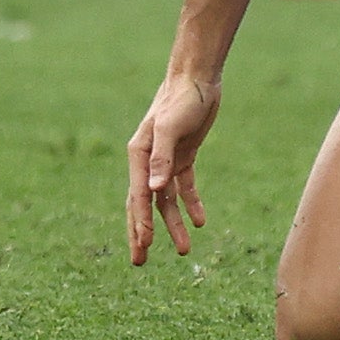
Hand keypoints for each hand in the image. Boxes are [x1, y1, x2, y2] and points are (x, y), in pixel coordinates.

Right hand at [125, 71, 221, 264]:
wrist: (198, 77)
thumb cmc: (182, 98)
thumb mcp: (171, 127)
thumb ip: (161, 158)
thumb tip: (153, 190)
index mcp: (139, 154)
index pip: (139, 195)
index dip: (141, 222)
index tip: (145, 246)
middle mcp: (149, 160)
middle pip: (143, 204)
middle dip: (142, 232)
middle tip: (140, 262)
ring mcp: (166, 159)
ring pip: (166, 200)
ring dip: (173, 224)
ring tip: (183, 250)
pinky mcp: (184, 155)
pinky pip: (185, 187)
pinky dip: (191, 204)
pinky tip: (200, 222)